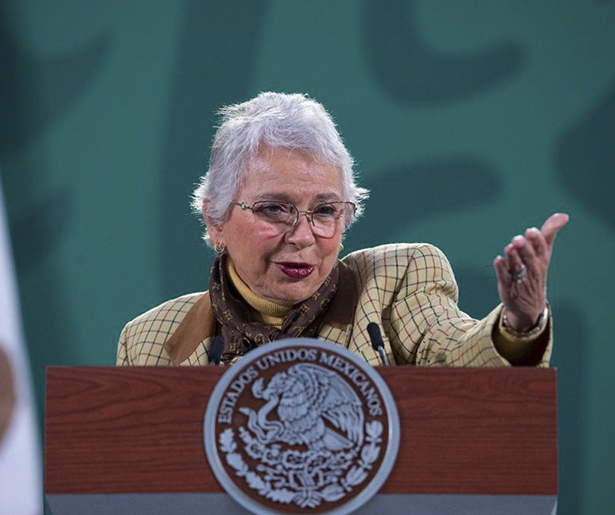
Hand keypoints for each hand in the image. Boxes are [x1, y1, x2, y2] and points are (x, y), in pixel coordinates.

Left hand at [493, 213, 568, 331]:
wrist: (530, 306)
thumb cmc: (536, 272)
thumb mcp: (544, 254)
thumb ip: (549, 234)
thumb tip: (563, 215)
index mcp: (541, 260)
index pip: (541, 249)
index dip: (536, 240)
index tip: (531, 230)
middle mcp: (532, 270)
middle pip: (529, 258)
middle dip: (524, 248)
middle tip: (517, 239)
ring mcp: (520, 279)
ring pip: (517, 267)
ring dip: (512, 257)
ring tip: (509, 248)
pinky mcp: (508, 287)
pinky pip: (505, 278)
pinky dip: (501, 269)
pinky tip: (497, 260)